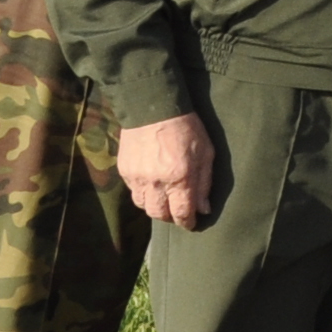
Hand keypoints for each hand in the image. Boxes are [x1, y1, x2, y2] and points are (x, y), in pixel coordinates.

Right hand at [116, 112, 216, 226]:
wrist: (153, 108)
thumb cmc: (187, 128)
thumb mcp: (206, 153)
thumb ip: (204, 183)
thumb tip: (204, 208)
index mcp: (180, 177)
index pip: (182, 212)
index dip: (187, 222)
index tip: (191, 223)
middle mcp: (156, 181)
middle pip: (159, 214)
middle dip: (170, 217)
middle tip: (178, 212)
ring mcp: (137, 177)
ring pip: (143, 206)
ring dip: (155, 207)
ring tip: (165, 199)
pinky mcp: (124, 171)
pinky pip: (133, 192)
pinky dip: (143, 193)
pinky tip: (152, 185)